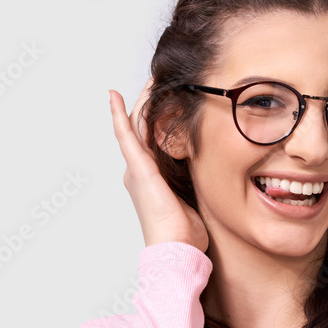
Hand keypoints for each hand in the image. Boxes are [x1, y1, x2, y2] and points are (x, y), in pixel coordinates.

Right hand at [109, 78, 209, 254]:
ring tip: (150, 77)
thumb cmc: (186, 234)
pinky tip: (114, 97)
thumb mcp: (194, 196)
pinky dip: (119, 116)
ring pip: (136, 125)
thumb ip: (195, 177)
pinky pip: (126, 137)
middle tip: (160, 77)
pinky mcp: (138, 170)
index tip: (167, 96)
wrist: (176, 250)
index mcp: (150, 177)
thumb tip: (212, 163)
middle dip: (150, 101)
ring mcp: (135, 169)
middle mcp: (138, 171)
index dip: (157, 116)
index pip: (152, 137)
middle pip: (143, 126)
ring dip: (141, 100)